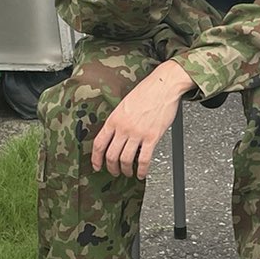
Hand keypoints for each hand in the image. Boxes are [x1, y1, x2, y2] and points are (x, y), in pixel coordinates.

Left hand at [91, 63, 193, 178]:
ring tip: (128, 173)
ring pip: (125, 160)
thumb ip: (118, 120)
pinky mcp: (152, 137)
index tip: (97, 165)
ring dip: (125, 170)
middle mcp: (123, 127)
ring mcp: (137, 133)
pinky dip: (141, 170)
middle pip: (111, 155)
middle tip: (114, 171)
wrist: (163, 86)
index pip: (99, 143)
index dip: (96, 158)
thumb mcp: (124, 104)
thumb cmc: (146, 92)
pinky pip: (144, 159)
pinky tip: (141, 173)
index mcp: (114, 119)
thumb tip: (114, 135)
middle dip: (111, 167)